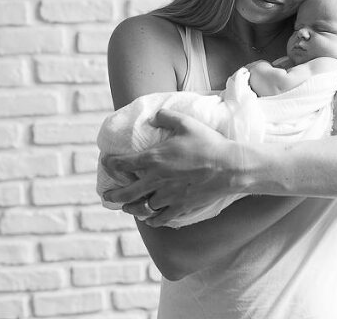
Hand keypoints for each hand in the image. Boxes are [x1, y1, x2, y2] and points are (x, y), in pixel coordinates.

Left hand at [101, 109, 249, 226]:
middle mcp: (156, 180)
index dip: (111, 164)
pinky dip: (153, 220)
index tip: (107, 163)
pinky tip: (151, 219)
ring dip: (131, 209)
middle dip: (113, 196)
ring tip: (127, 208)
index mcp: (154, 159)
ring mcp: (168, 196)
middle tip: (107, 196)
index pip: (123, 164)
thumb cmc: (209, 143)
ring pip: (142, 208)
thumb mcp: (187, 123)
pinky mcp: (181, 206)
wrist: (230, 166)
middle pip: (126, 193)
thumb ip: (167, 117)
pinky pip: (161, 218)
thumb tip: (154, 116)